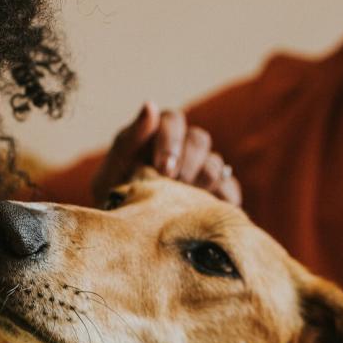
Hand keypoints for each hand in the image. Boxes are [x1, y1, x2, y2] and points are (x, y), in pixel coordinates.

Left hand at [90, 102, 241, 205]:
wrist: (124, 237)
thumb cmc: (114, 198)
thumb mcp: (113, 170)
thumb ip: (130, 138)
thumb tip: (150, 105)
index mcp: (158, 136)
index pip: (174, 120)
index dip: (171, 141)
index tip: (162, 168)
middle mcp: (185, 148)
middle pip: (199, 139)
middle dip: (186, 163)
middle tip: (172, 185)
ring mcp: (204, 170)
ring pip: (215, 163)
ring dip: (199, 182)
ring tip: (182, 202)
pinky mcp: (219, 194)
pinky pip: (229, 189)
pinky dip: (219, 199)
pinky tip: (201, 212)